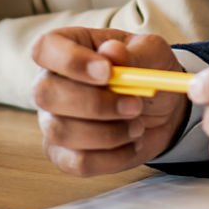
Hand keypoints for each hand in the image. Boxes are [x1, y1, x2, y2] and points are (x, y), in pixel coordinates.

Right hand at [31, 28, 190, 175]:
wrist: (162, 107)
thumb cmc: (147, 70)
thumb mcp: (151, 52)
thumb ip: (133, 52)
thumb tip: (112, 52)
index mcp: (66, 46)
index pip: (45, 49)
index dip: (71, 61)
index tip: (107, 72)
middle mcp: (50, 83)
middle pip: (45, 94)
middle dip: (94, 104)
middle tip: (134, 105)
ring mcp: (52, 121)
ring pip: (61, 132)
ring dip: (108, 133)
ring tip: (138, 125)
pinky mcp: (64, 154)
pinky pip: (78, 162)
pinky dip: (113, 157)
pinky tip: (132, 144)